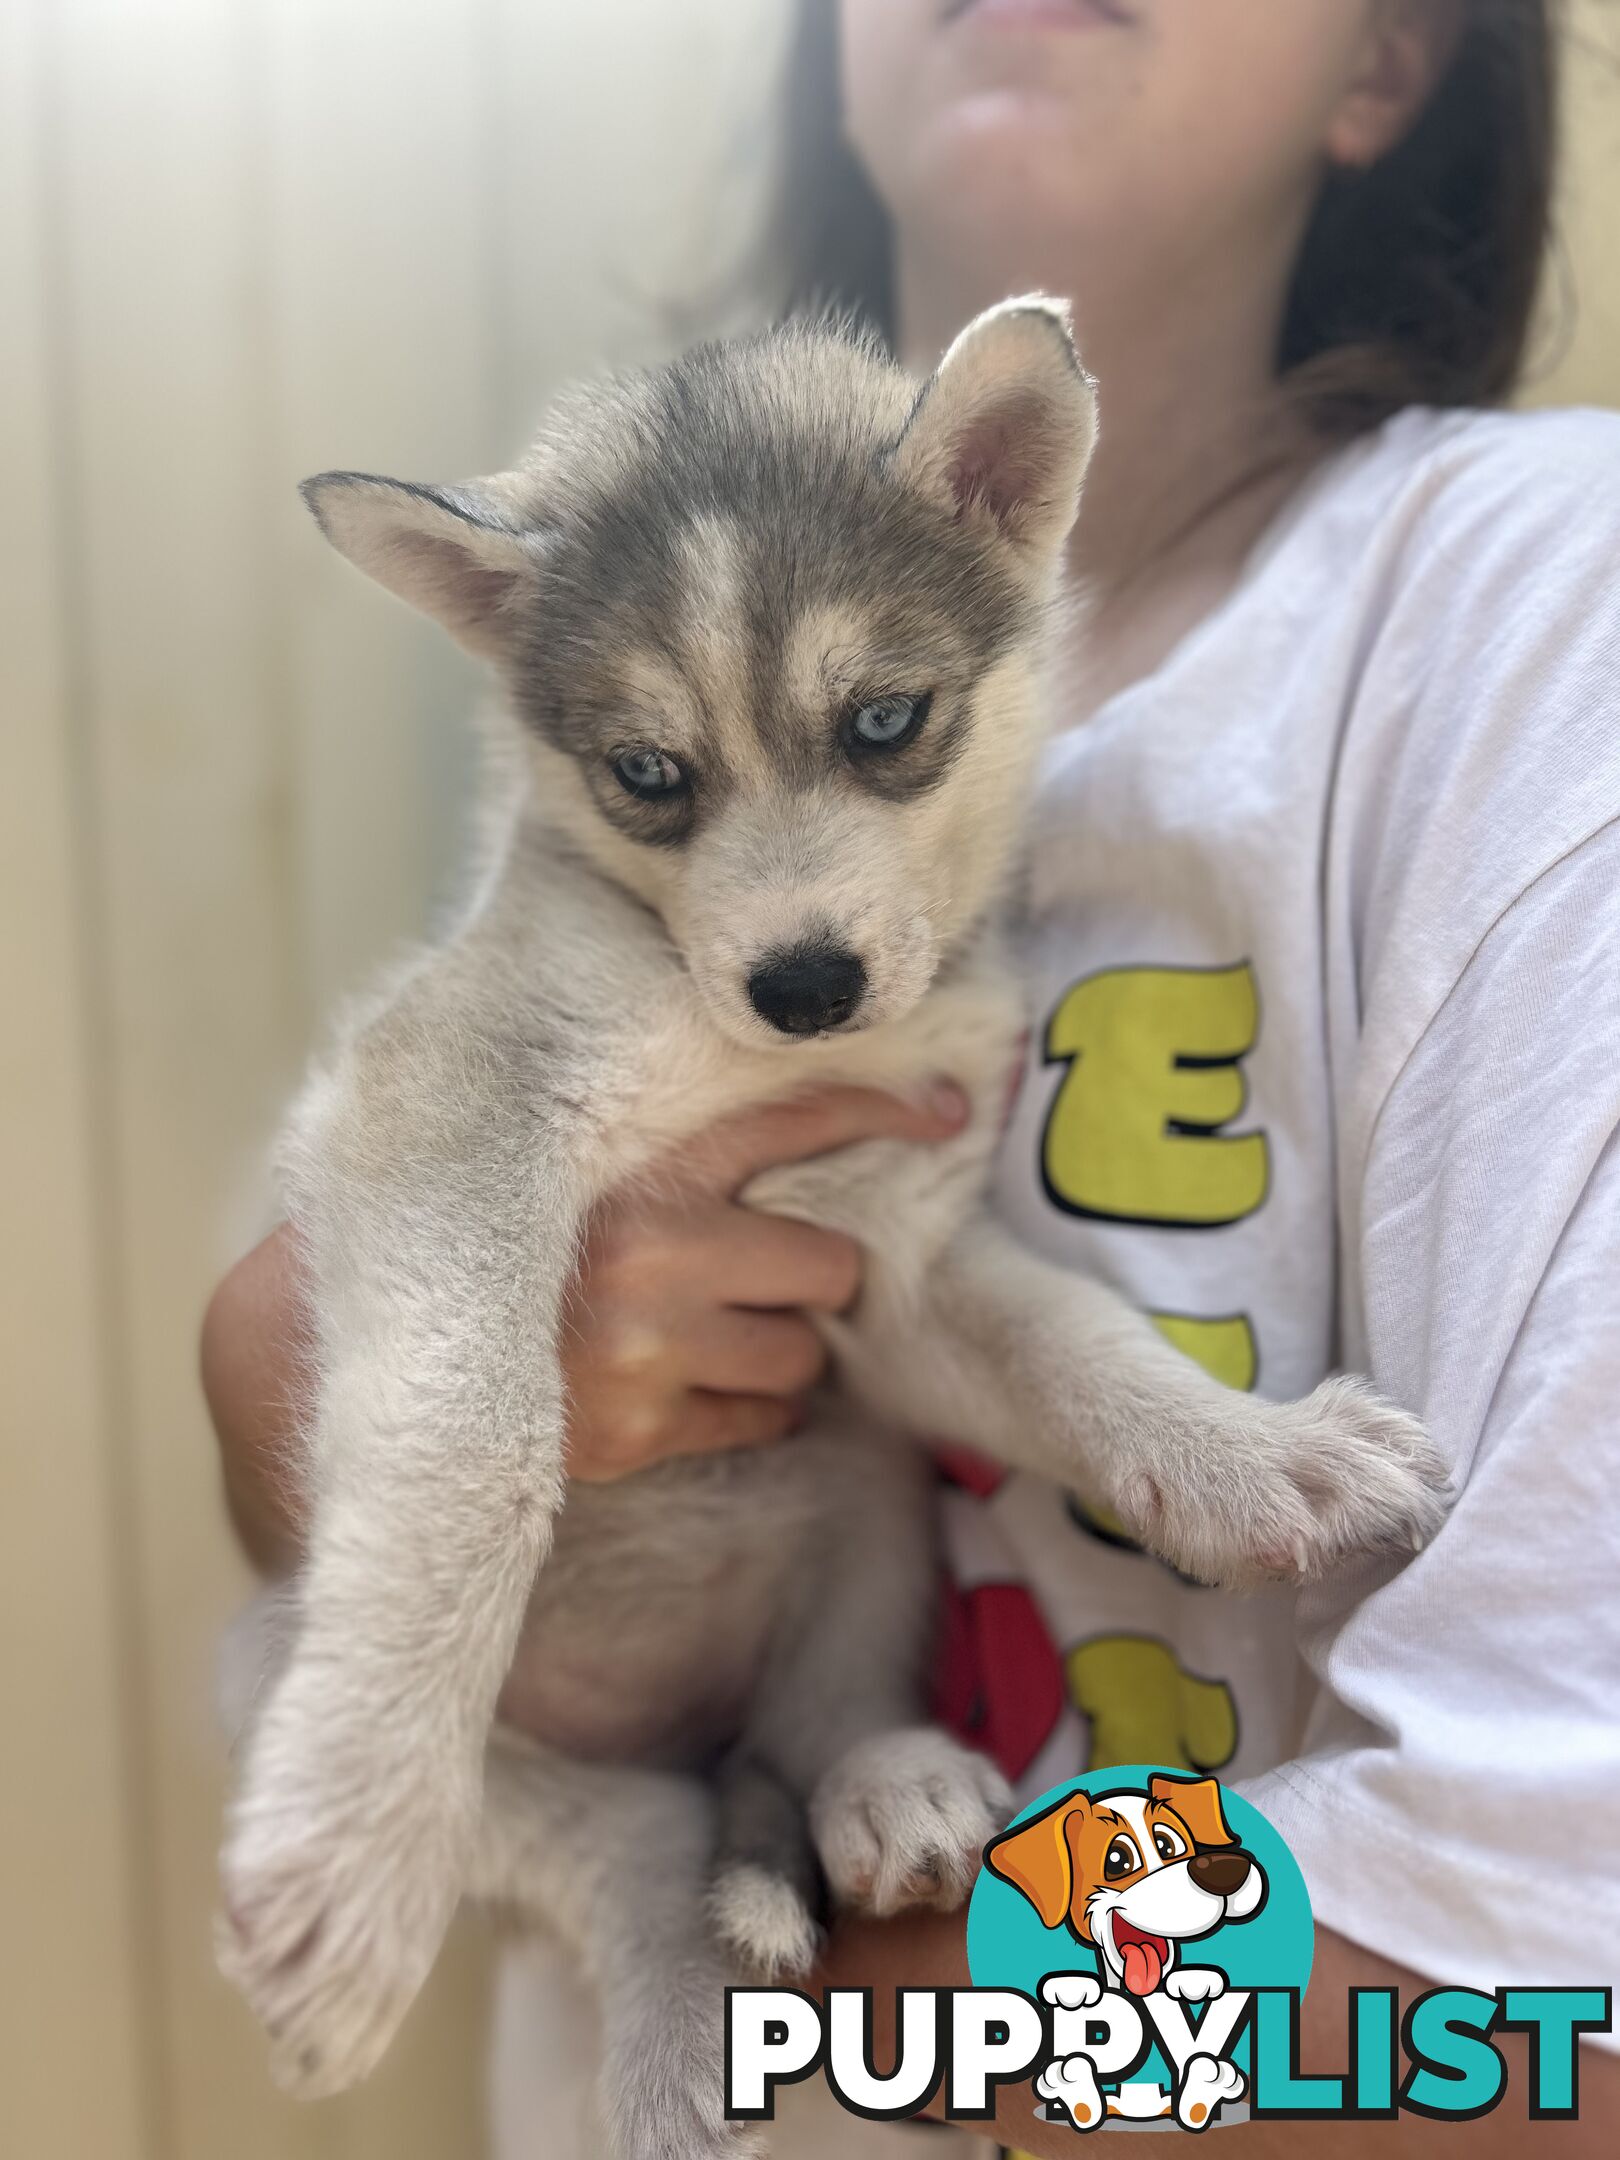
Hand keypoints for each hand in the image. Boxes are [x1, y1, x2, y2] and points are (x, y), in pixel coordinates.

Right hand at [561, 1082, 968, 1478]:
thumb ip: (685, 1151)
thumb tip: (820, 1132)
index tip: (949, 1114)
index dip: (881, 1112)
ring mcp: (648, 1346)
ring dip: (778, 1349)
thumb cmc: (527, 1253)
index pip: (793, 1119)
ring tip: (712, 1335)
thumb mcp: (592, 1173)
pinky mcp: (639, 1429)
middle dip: (809, 1279)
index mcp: (642, 1167)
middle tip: (760, 1278)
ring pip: (802, 1352)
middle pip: (828, 1265)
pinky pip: (761, 1419)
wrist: (419, 1355)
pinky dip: (750, 1408)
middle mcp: (653, 1248)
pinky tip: (696, 1387)